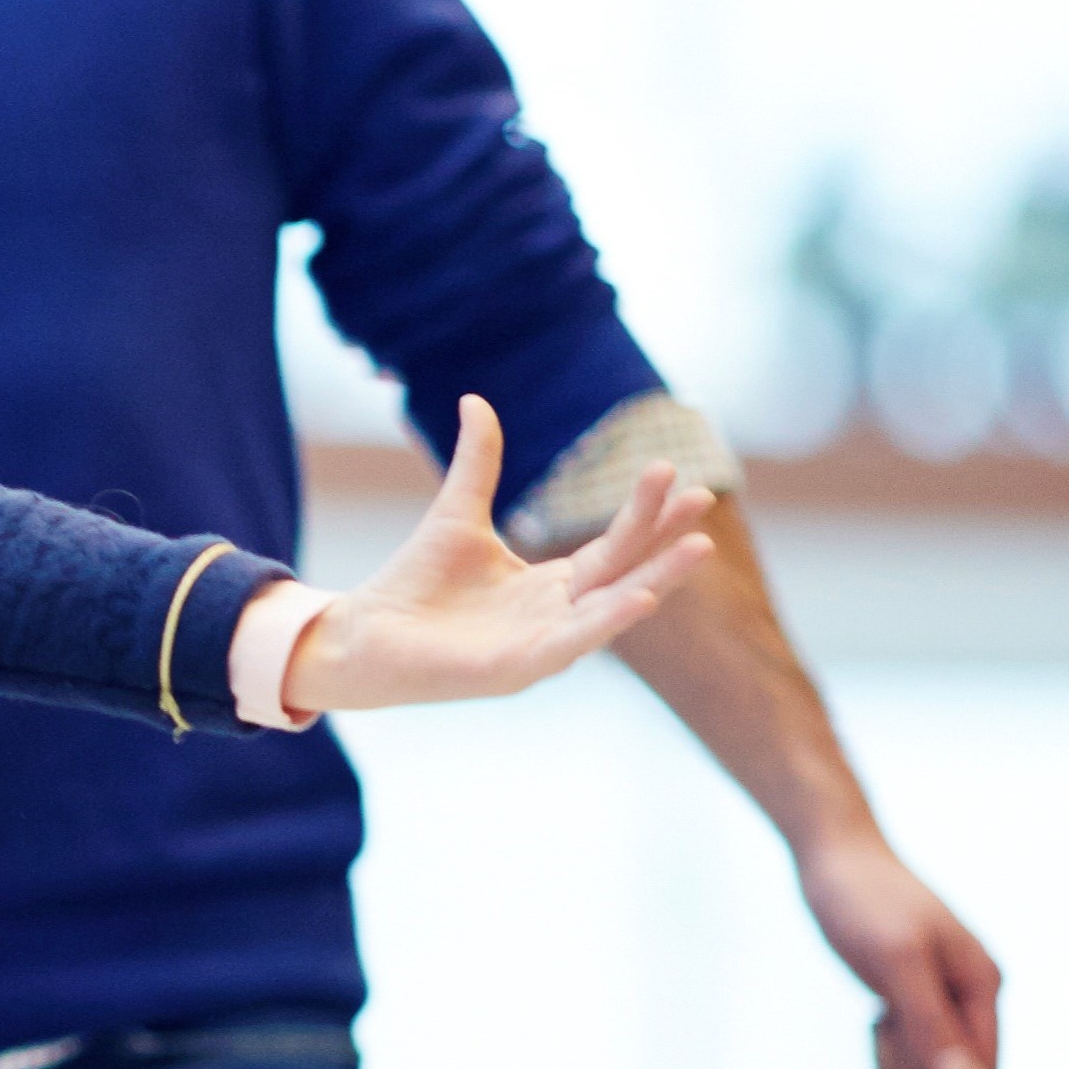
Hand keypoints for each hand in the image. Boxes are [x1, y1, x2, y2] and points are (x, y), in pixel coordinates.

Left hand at [286, 398, 721, 713]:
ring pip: (611, 611)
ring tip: (698, 547)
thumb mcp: (457, 512)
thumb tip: (475, 400)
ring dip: (656, 580)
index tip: (676, 473)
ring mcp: (541, 647)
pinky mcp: (515, 669)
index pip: (611, 547)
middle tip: (705, 499)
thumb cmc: (413, 583)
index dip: (644, 513)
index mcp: (550, 587)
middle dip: (664, 539)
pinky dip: (606, 623)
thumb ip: (477, 463)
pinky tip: (638, 598)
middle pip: (623, 572)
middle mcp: (556, 618)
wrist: (363, 634)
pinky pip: (570, 645)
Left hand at [794, 830, 1003, 1068]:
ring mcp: (943, 993)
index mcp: (984, 985)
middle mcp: (972, 993)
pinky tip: (874, 1016)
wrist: (835, 851)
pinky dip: (889, 1040)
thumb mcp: (897, 962)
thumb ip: (932, 1024)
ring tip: (876, 1016)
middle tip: (883, 1022)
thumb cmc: (865, 898)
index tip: (902, 1049)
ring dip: (898, 1052)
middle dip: (916, 1062)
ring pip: (930, 1060)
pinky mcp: (914, 993)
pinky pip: (912, 1042)